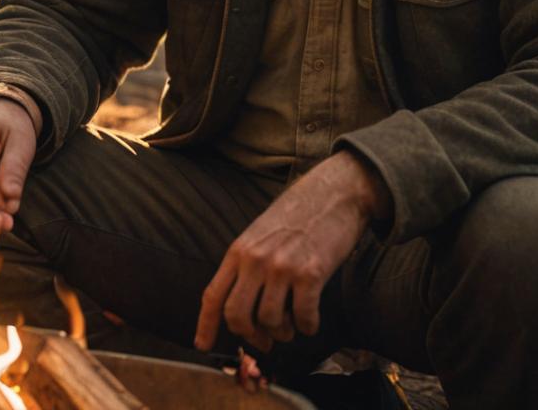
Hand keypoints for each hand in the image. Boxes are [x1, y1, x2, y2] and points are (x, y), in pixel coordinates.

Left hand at [194, 151, 389, 353]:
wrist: (334, 192)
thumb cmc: (300, 213)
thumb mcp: (261, 233)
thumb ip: (248, 263)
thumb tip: (242, 306)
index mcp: (240, 249)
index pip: (213, 295)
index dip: (205, 325)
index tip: (202, 346)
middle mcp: (256, 259)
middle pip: (237, 316)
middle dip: (250, 337)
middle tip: (264, 342)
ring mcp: (282, 266)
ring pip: (270, 321)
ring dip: (282, 333)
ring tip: (292, 325)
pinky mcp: (311, 273)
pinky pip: (303, 318)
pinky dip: (308, 327)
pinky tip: (312, 320)